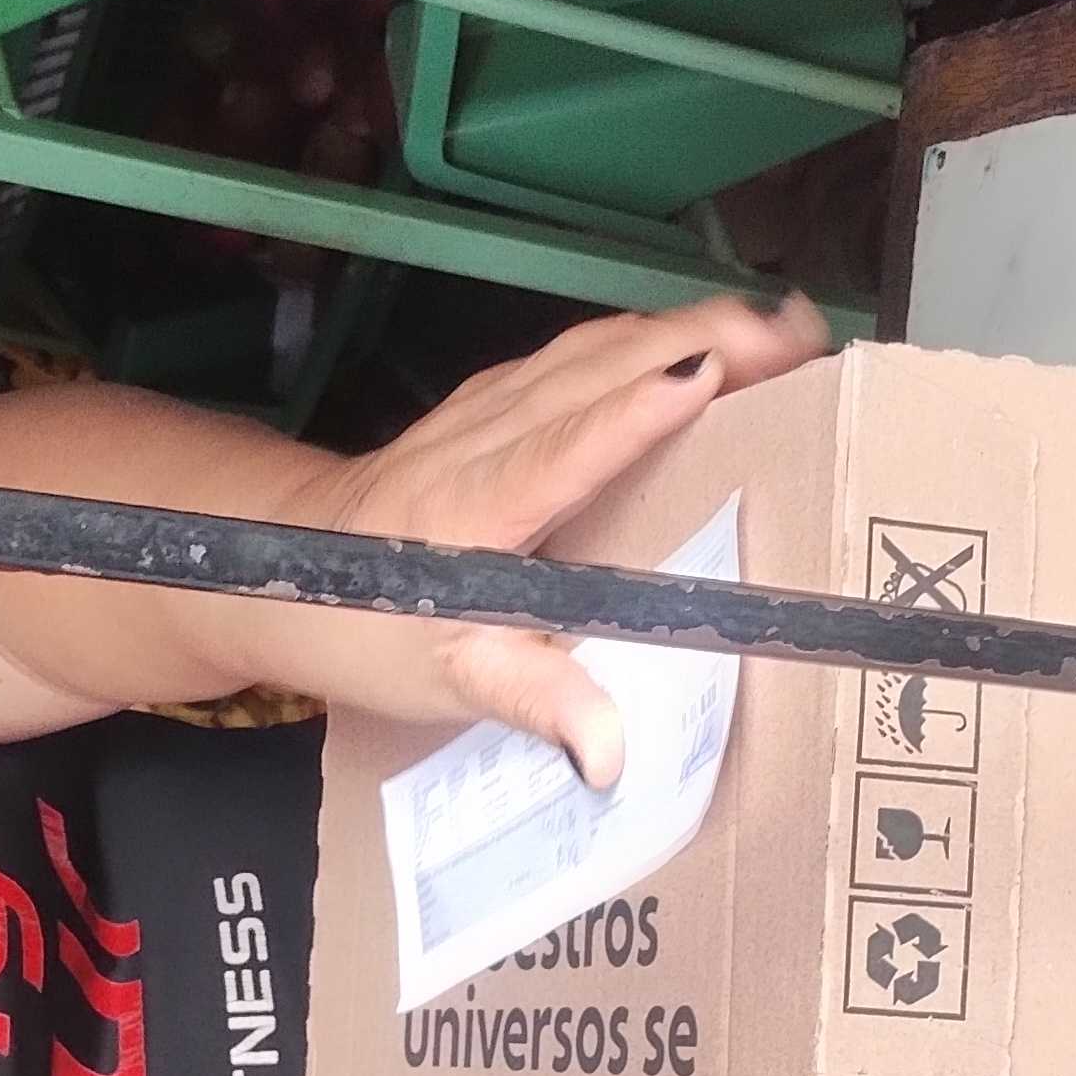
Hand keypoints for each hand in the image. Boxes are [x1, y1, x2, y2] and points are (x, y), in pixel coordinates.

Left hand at [286, 293, 831, 786]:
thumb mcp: (441, 679)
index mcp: (471, 508)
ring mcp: (489, 406)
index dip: (633, 413)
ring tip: (783, 326)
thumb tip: (609, 751)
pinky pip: (583, 352)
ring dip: (691, 324)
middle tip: (802, 340)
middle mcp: (484, 438)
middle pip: (599, 368)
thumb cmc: (358, 627)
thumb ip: (528, 701)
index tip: (709, 376)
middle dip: (703, 339)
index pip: (559, 448)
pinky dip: (653, 335)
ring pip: (597, 345)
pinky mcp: (495, 398)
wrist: (274, 568)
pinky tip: (706, 336)